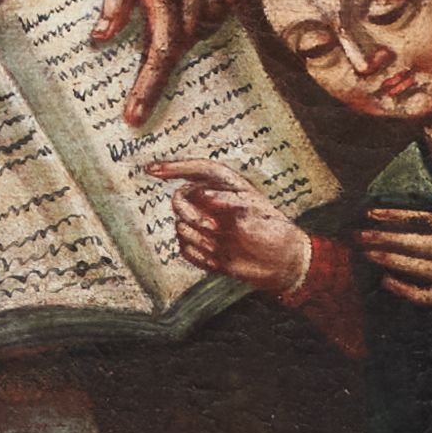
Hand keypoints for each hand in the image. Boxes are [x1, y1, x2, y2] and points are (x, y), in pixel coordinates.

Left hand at [98, 0, 241, 129]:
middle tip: (141, 81)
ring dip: (185, 37)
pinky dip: (205, 20)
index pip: (159, 52)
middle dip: (163, 63)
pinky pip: (222, 14)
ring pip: (204, 32)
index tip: (135, 116)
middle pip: (183, 46)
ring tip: (167, 19)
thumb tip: (101, 40)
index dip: (147, 88)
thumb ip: (114, 3)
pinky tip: (190, 8)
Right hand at [143, 160, 312, 296]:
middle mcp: (210, 202)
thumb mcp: (255, 212)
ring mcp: (204, 225)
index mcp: (225, 186)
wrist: (281, 265)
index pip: (194, 170)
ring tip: (224, 248)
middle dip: (191, 215)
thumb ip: (227, 201)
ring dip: (200, 241)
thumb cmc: (273, 232)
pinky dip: (199, 257)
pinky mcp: (201, 246)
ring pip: (179, 227)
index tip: (150, 170)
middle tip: (213, 230)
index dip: (171, 168)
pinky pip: (184, 249)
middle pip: (179, 199)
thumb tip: (201, 194)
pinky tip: (219, 261)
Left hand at [358, 209, 431, 317]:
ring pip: (420, 265)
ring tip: (367, 254)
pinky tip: (389, 283)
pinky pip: (431, 293)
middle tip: (359, 234)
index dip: (398, 215)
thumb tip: (430, 227)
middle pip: (418, 241)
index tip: (373, 211)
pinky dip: (408, 289)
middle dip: (386, 237)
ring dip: (392, 259)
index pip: (426, 218)